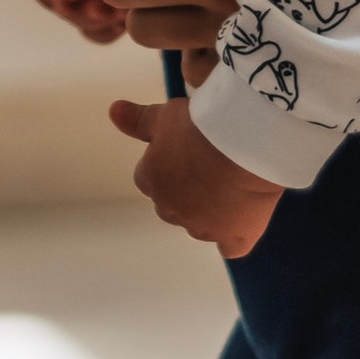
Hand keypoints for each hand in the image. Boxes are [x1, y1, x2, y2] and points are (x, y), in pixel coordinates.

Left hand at [110, 94, 286, 257]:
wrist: (246, 143)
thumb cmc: (203, 125)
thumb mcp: (166, 115)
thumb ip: (138, 119)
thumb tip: (113, 111)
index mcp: (153, 178)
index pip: (148, 179)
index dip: (166, 167)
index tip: (185, 154)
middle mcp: (171, 208)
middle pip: (171, 205)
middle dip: (185, 192)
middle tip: (210, 167)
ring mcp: (203, 227)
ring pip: (198, 226)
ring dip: (209, 212)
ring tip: (232, 186)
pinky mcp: (233, 237)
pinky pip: (229, 246)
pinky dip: (233, 238)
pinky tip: (241, 224)